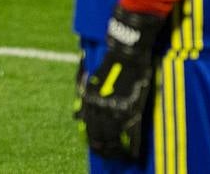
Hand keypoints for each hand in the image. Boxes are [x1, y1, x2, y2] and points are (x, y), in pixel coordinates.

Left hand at [78, 6, 166, 158]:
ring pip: (112, 135)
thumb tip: (78, 115)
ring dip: (115, 148)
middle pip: (98, 134)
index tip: (96, 148)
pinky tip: (131, 151)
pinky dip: (130, 143)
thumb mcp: (93, 82)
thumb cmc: (111, 65)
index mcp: (90, 99)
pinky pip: (129, 131)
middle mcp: (100, 105)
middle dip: (103, 147)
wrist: (125, 53)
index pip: (88, 126)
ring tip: (117, 156)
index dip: (92, 139)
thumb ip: (87, 98)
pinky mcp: (130, 106)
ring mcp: (115, 107)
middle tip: (106, 155)